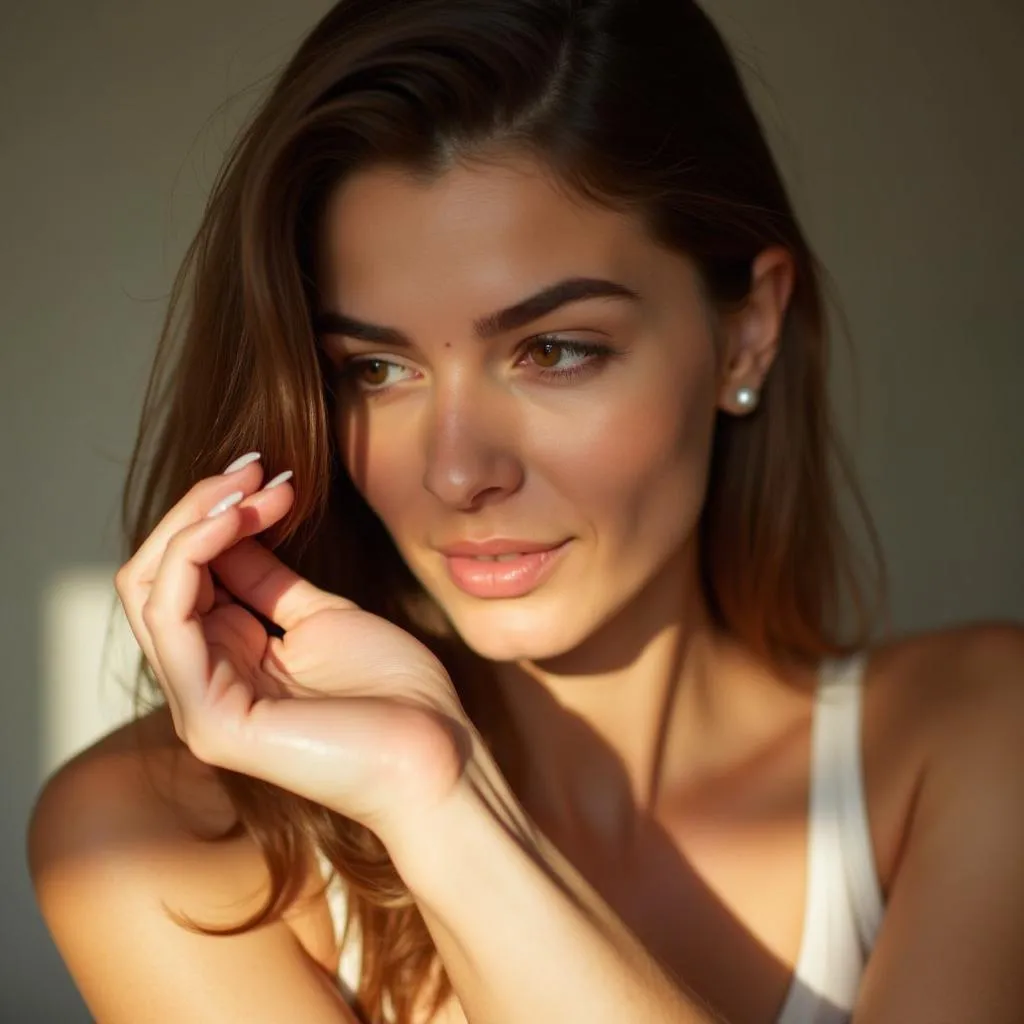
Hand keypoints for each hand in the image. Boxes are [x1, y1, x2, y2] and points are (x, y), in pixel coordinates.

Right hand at [114, 455, 467, 843]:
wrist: (437, 754)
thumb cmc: (395, 693)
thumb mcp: (323, 617)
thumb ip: (267, 582)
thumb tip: (231, 528)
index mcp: (226, 663)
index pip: (183, 577)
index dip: (217, 515)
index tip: (270, 474)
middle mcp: (200, 683)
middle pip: (155, 576)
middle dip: (200, 508)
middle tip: (254, 469)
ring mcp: (199, 706)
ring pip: (149, 590)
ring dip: (196, 521)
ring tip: (250, 487)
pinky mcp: (211, 719)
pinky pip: (170, 621)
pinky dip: (194, 555)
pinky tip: (235, 519)